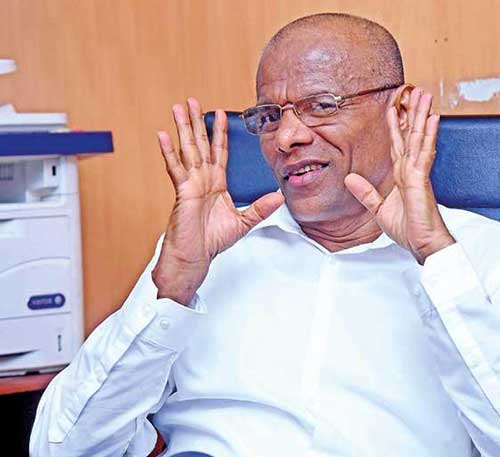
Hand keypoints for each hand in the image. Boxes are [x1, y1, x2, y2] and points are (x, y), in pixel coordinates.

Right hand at [152, 98, 283, 304]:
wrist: (195, 256)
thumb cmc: (212, 241)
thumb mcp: (243, 222)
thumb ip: (260, 208)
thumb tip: (279, 196)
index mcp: (216, 183)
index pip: (219, 151)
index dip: (220, 132)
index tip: (221, 113)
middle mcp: (202, 179)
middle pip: (200, 144)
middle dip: (197, 122)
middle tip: (192, 100)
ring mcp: (190, 183)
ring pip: (187, 149)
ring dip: (183, 128)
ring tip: (178, 108)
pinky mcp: (182, 191)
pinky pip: (175, 168)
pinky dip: (168, 152)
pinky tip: (163, 135)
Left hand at [344, 88, 453, 263]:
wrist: (423, 244)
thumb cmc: (409, 229)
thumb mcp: (379, 210)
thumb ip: (366, 193)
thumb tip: (350, 179)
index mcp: (402, 176)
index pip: (398, 145)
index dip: (395, 125)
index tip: (394, 107)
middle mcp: (411, 170)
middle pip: (410, 135)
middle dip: (412, 112)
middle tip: (416, 91)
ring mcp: (418, 173)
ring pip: (418, 138)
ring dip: (421, 115)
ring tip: (425, 96)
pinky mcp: (421, 180)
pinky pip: (424, 153)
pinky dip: (427, 136)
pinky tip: (432, 119)